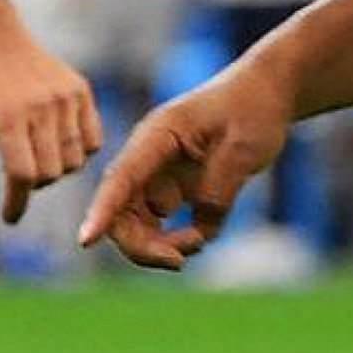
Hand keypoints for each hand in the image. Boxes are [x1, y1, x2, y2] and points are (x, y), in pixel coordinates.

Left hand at [0, 18, 102, 221]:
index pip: (22, 175)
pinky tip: (60, 147)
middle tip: (19, 177)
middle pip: (50, 173)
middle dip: (34, 185)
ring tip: (38, 160)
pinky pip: (92, 140)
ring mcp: (65, 98)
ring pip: (74, 160)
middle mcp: (42, 107)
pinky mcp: (80, 91)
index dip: (16, 202)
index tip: (9, 217)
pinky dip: (80, 152)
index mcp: (9, 116)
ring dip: (58, 170)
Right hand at [80, 59, 290, 268]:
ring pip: (139, 225)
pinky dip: (179, 241)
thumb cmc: (252, 108)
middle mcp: (149, 158)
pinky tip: (201, 235)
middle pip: (122, 212)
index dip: (101, 212)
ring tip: (198, 241)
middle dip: (141, 245)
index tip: (85, 241)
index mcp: (157, 136)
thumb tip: (198, 230)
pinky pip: (165, 229)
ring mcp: (161, 176)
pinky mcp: (178, 191)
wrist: (268, 92)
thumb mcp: (241, 149)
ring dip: (159, 246)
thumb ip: (216, 191)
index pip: (120, 179)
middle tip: (179, 260)